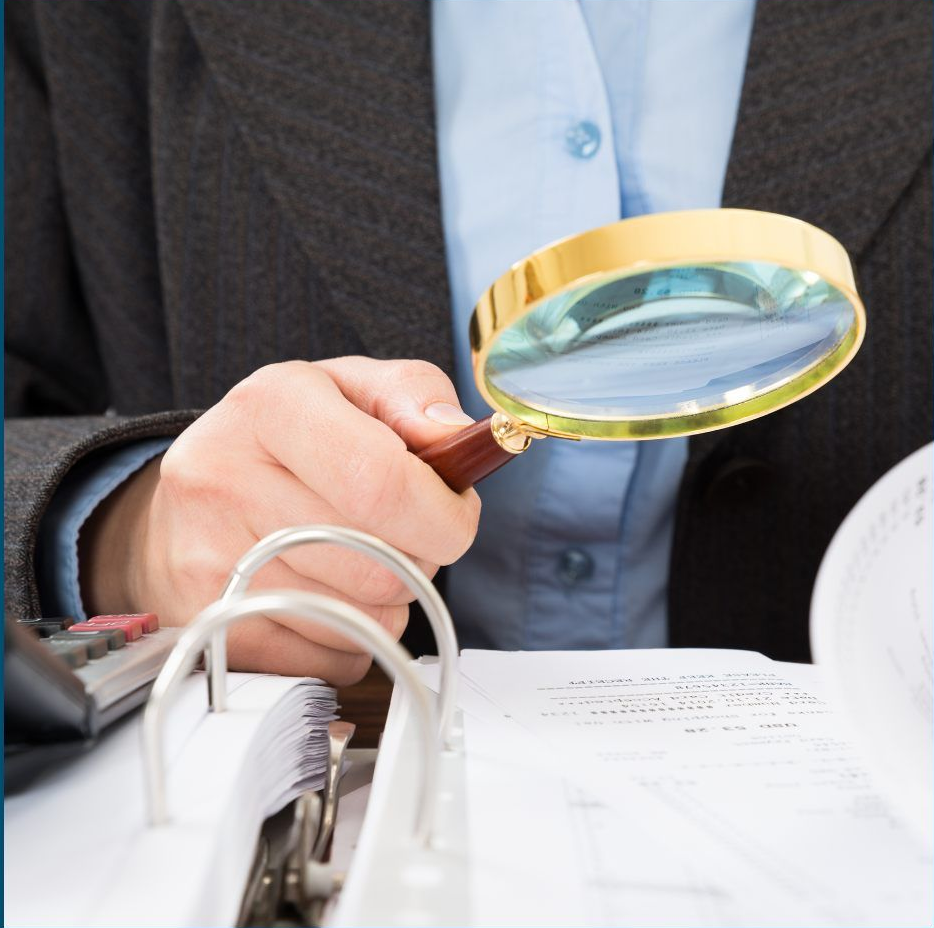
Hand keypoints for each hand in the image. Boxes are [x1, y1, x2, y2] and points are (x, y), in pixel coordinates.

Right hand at [80, 358, 479, 684]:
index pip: (380, 482)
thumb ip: (414, 395)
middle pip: (381, 564)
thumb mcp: (350, 388)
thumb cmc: (285, 443)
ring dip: (389, 599)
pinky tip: (325, 591)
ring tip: (357, 556)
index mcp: (269, 407)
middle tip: (404, 532)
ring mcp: (211, 564)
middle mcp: (226, 481)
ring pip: (366, 619)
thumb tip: (455, 439)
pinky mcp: (215, 628)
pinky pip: (335, 658)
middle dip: (421, 557)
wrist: (185, 505)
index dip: (443, 514)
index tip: (456, 516)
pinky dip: (353, 635)